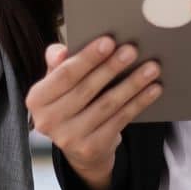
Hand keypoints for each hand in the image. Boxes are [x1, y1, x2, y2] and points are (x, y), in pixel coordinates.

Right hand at [26, 38, 162, 189]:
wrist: (79, 146)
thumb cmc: (70, 102)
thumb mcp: (58, 82)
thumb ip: (58, 63)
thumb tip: (60, 52)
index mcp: (37, 99)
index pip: (64, 75)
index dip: (87, 58)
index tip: (109, 41)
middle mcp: (48, 121)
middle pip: (86, 89)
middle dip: (111, 67)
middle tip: (132, 50)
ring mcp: (69, 138)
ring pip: (107, 105)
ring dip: (131, 84)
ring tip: (151, 68)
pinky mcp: (91, 148)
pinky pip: (120, 120)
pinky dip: (138, 103)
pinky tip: (153, 89)